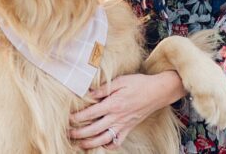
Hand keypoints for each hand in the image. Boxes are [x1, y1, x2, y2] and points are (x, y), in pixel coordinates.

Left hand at [70, 72, 185, 149]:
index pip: (90, 113)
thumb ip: (103, 88)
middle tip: (67, 133)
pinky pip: (117, 142)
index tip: (68, 118)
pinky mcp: (129, 129)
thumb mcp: (120, 81)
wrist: (158, 92)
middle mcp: (117, 117)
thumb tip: (88, 93)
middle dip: (78, 133)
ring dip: (90, 144)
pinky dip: (108, 145)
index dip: (77, 117)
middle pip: (94, 130)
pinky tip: (100, 143)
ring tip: (79, 144)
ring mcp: (123, 125)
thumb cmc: (139, 83)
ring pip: (103, 140)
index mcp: (113, 104)